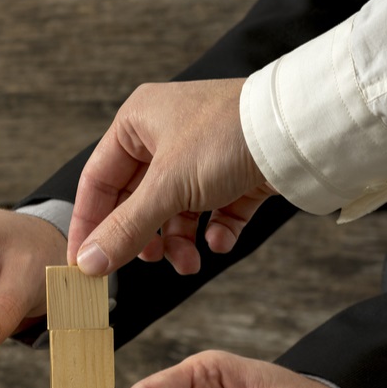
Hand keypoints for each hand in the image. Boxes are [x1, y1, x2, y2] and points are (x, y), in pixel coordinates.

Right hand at [68, 79, 273, 276]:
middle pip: (137, 199)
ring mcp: (203, 152)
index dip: (89, 224)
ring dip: (179, 242)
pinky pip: (214, 210)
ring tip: (188, 264)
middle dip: (144, 237)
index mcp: (138, 122)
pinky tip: (219, 243)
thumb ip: (125, 230)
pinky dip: (214, 231)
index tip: (83, 262)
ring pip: (176, 209)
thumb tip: (88, 263)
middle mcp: (166, 133)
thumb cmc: (228, 137)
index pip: (98, 180)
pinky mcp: (237, 170)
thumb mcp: (167, 189)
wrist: (303, 130)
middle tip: (143, 265)